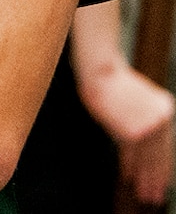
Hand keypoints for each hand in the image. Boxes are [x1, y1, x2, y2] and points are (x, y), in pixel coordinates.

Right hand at [80, 57, 173, 207]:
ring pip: (148, 158)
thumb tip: (135, 143)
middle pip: (159, 155)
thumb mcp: (132, 99)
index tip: (162, 182)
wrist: (100, 69)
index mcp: (166, 109)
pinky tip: (129, 177)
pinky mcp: (133, 130)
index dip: (162, 166)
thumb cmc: (110, 79)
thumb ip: (139, 119)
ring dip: (145, 178)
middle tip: (154, 196)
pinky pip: (131, 153)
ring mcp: (148, 126)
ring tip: (145, 195)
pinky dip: (130, 166)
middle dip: (155, 178)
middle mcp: (162, 119)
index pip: (166, 146)